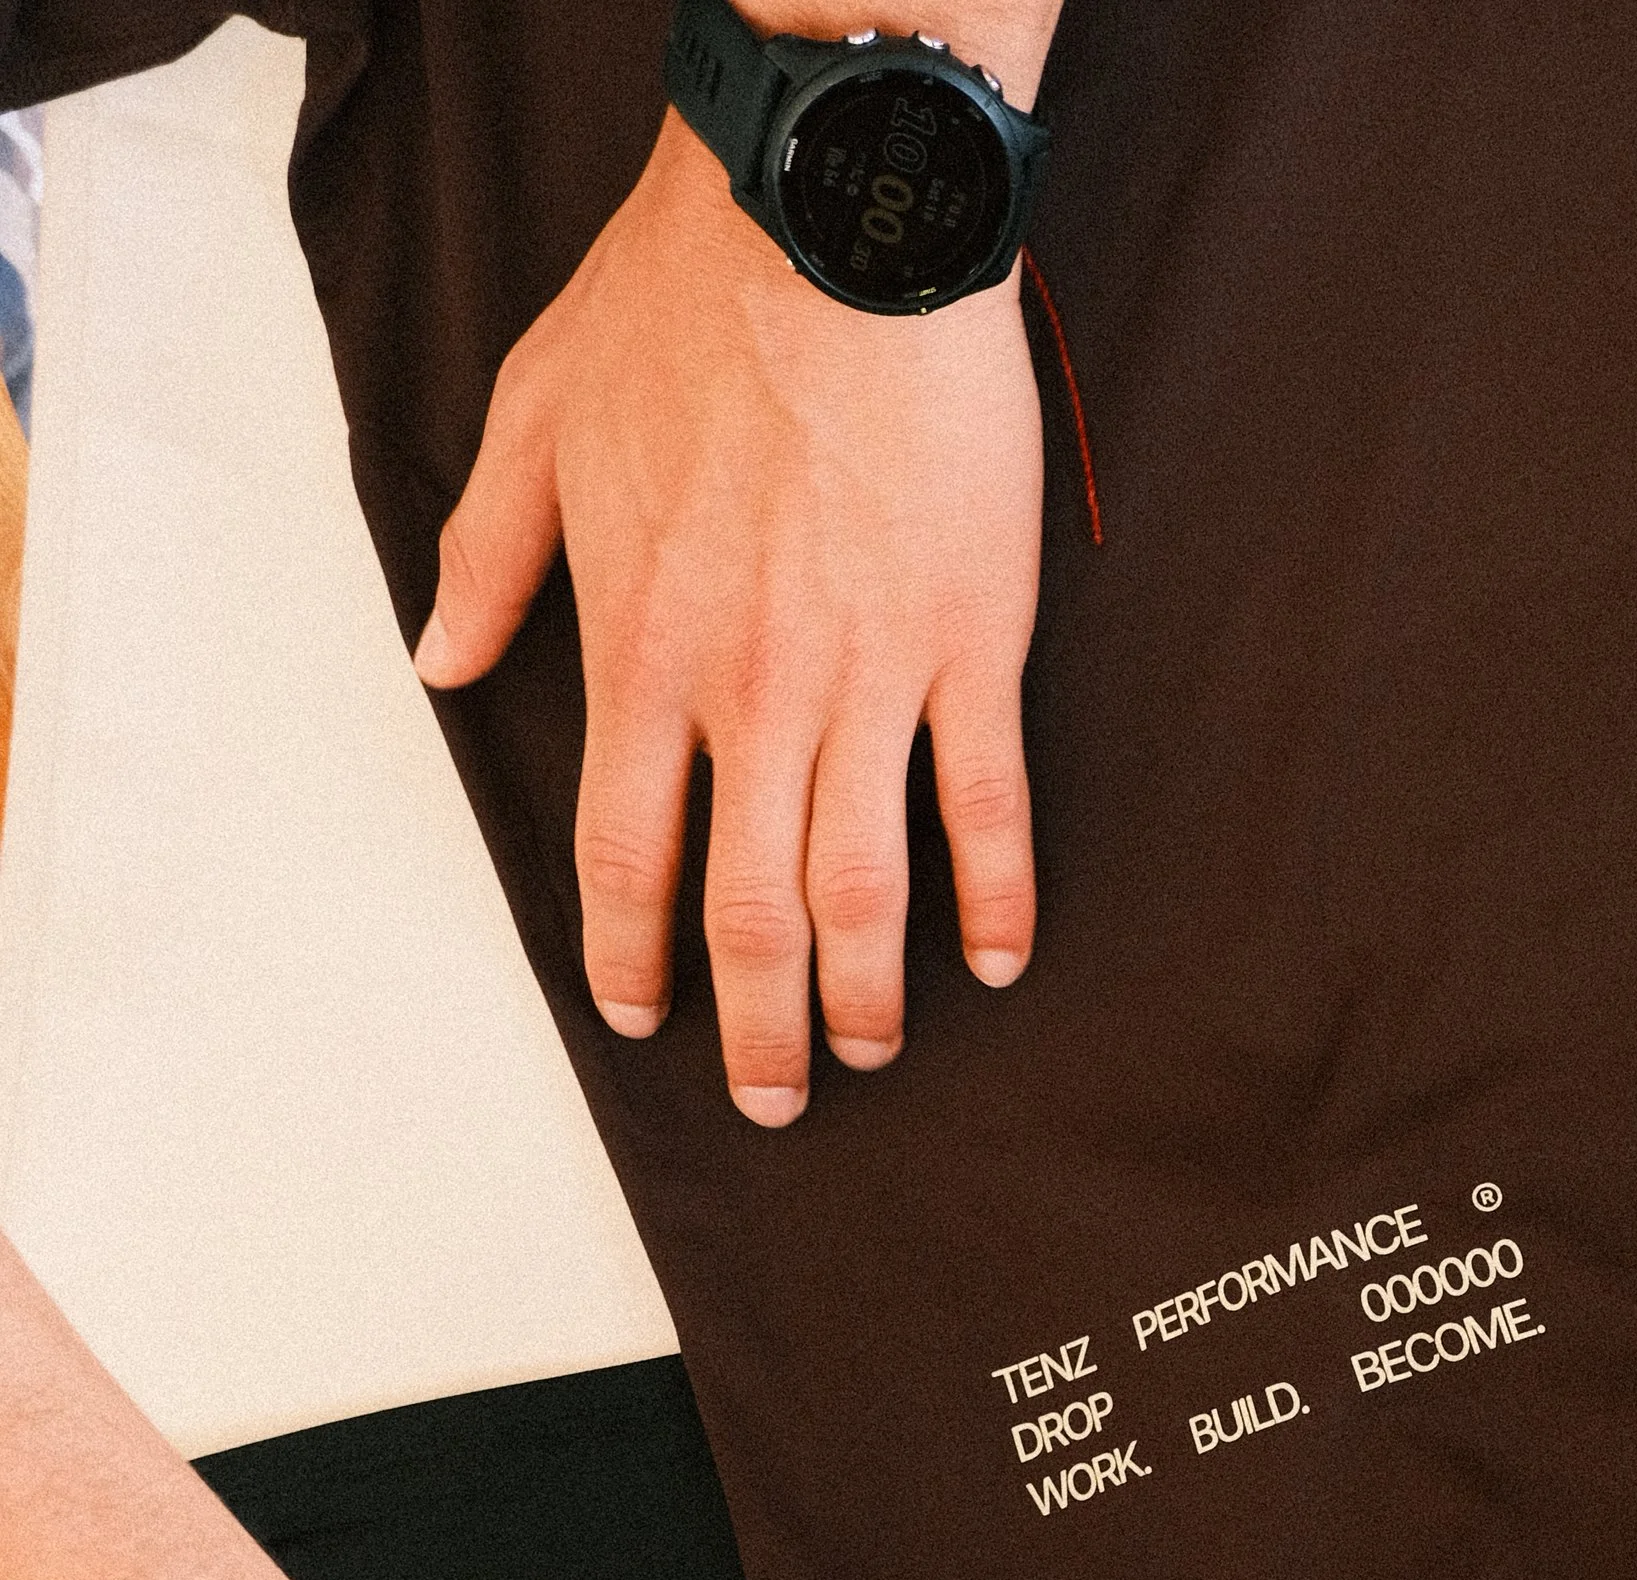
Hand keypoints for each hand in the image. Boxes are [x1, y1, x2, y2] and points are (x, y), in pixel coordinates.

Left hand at [413, 97, 1044, 1121]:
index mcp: (645, 652)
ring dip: (865, 993)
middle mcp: (752, 693)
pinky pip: (983, 800)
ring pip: (865, 885)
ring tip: (866, 1054)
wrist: (826, 230)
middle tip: (770, 1098)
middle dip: (758, 1024)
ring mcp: (869, 676)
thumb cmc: (682, 307)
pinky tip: (997, 960)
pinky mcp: (967, 640)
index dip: (632, 956)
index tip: (643, 1017)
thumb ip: (489, 556)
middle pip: (751, 909)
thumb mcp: (536, 417)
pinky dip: (994, 893)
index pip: (628, 853)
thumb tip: (443, 659)